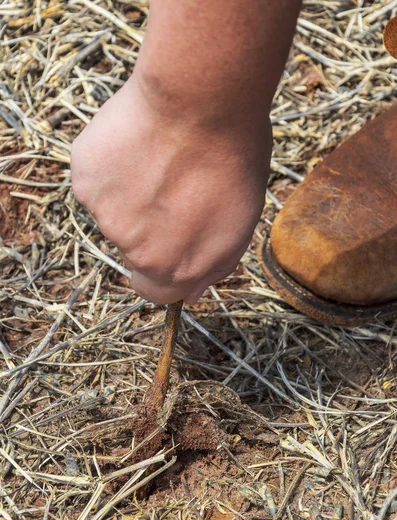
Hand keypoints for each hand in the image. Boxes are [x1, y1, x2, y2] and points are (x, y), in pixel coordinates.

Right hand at [71, 77, 271, 303]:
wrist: (200, 101)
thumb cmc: (232, 158)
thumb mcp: (241, 222)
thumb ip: (213, 266)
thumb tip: (191, 293)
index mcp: (178, 269)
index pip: (157, 292)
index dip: (161, 272)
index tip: (165, 247)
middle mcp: (140, 253)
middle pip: (136, 250)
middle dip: (150, 226)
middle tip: (172, 184)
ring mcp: (108, 218)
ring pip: (115, 213)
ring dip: (131, 193)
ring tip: (158, 156)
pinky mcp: (86, 183)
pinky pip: (96, 183)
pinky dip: (110, 167)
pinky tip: (135, 143)